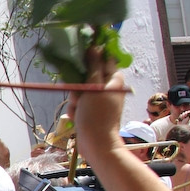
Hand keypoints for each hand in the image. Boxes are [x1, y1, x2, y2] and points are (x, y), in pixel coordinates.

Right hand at [67, 48, 124, 162]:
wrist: (96, 143)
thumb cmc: (97, 115)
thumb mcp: (94, 87)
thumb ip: (94, 66)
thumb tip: (94, 47)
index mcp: (114, 79)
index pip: (103, 59)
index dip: (91, 59)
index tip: (79, 62)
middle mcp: (108, 88)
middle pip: (87, 75)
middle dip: (77, 85)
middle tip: (78, 94)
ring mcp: (99, 99)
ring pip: (80, 90)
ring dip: (74, 99)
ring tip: (77, 109)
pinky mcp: (91, 110)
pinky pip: (79, 103)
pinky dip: (75, 109)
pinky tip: (76, 116)